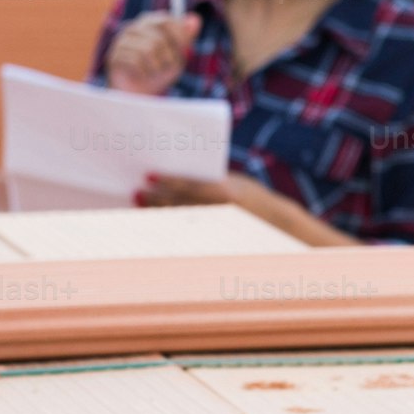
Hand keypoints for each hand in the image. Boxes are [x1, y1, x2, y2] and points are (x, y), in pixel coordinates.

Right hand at [104, 10, 200, 94]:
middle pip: (159, 38)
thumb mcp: (178, 55)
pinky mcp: (113, 55)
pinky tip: (143, 75)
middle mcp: (133, 27)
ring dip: (157, 66)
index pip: (167, 20)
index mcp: (149, 23)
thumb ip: (185, 37)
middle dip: (169, 57)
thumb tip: (195, 18)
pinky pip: (135, 61)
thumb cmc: (159, 72)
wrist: (140, 94)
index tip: (183, 50)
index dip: (179, 36)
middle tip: (166, 66)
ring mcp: (121, 41)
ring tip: (154, 71)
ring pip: (148, 50)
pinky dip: (145, 72)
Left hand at [137, 173, 356, 246]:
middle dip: (155, 198)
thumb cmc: (254, 198)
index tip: (148, 175)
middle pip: (178, 203)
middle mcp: (217, 212)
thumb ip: (211, 180)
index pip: (187, 185)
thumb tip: (179, 176)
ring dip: (156, 211)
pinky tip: (155, 217)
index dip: (166, 181)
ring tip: (140, 203)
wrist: (278, 225)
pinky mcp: (213, 237)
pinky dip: (168, 223)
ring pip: (178, 218)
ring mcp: (215, 227)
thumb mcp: (236, 182)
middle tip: (136, 191)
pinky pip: (185, 229)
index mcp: (223, 193)